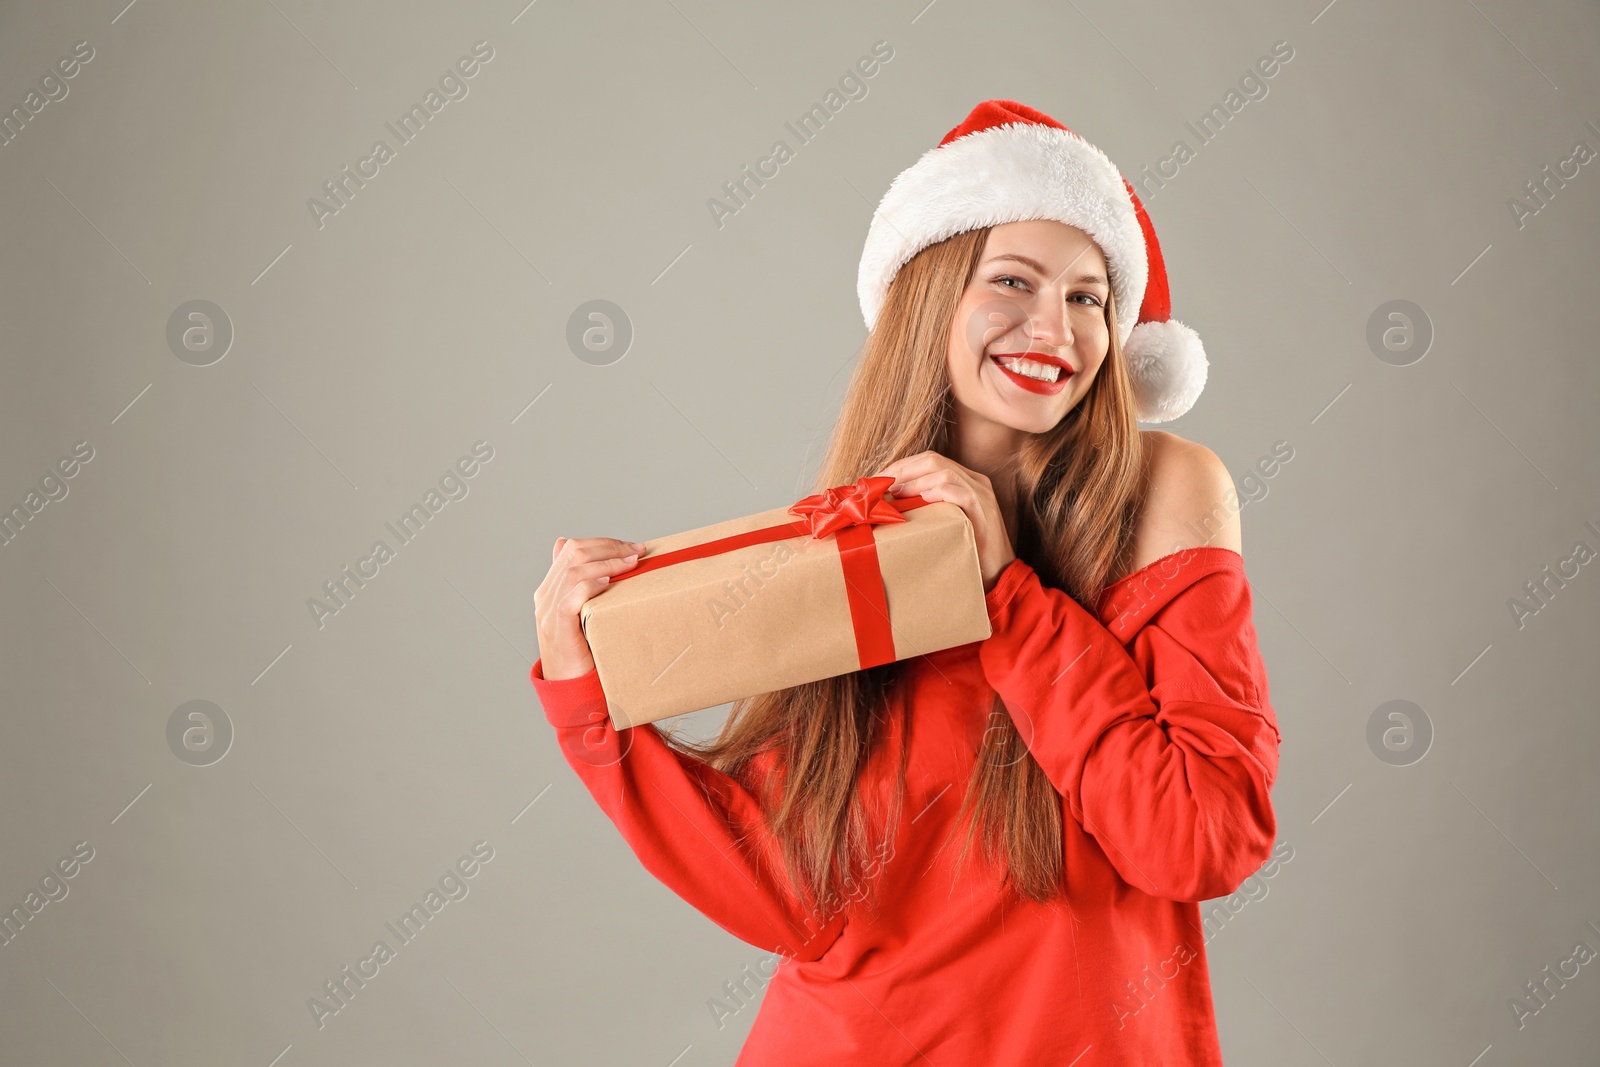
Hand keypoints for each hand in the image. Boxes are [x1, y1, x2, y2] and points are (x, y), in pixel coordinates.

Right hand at [534, 536, 646, 679]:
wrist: (568, 689)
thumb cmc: (582, 651)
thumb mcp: (581, 615)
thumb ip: (583, 590)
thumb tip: (595, 564)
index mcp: (550, 588)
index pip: (572, 548)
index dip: (604, 543)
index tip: (633, 548)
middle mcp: (545, 597)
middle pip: (574, 554)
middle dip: (609, 548)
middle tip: (637, 552)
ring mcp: (548, 613)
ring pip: (573, 572)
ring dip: (606, 563)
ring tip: (630, 564)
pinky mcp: (557, 630)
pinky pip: (568, 601)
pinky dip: (588, 587)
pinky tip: (607, 583)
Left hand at [873, 451, 1015, 592]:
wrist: (999, 575)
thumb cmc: (965, 551)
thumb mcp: (943, 522)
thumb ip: (924, 508)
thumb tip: (886, 506)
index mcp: (964, 479)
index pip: (928, 460)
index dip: (900, 466)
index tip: (876, 480)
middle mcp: (974, 481)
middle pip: (933, 460)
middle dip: (902, 470)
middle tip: (879, 487)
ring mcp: (981, 495)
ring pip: (945, 472)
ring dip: (914, 482)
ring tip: (895, 495)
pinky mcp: (985, 512)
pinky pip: (962, 494)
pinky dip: (939, 492)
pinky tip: (923, 500)